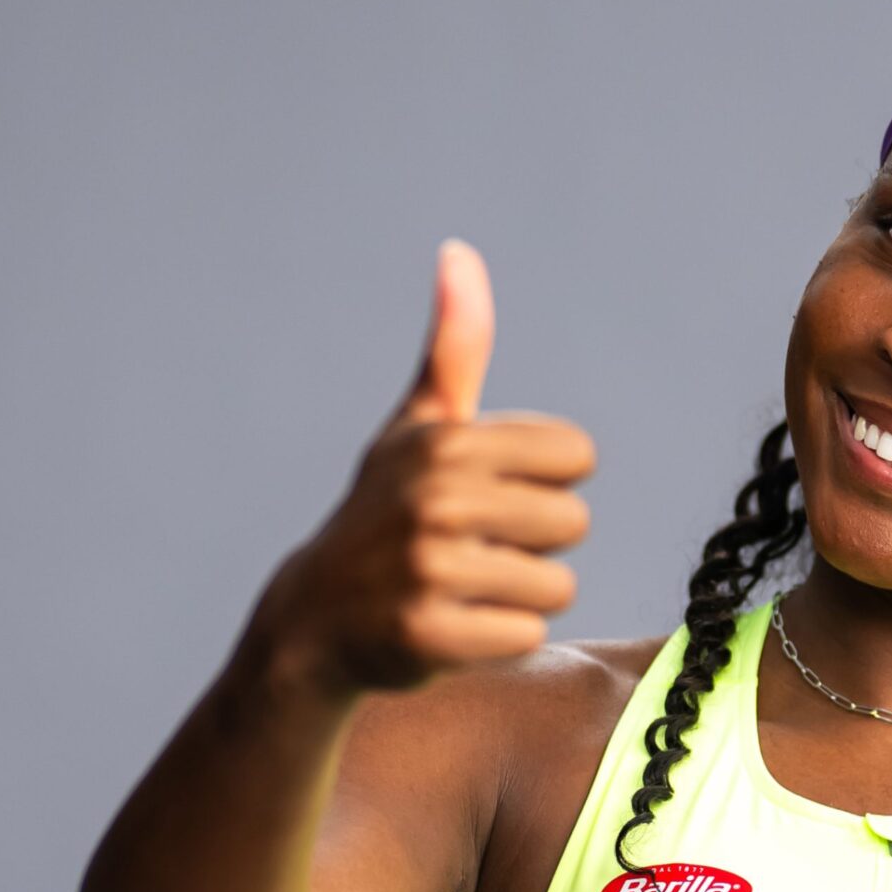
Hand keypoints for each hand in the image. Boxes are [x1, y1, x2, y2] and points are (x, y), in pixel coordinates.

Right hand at [257, 238, 596, 698]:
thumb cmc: (384, 513)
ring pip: (556, 587)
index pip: (577, 456)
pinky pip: (526, 637)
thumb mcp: (416, 427)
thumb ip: (455, 347)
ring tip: (463, 589)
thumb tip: (459, 251)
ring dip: (520, 596)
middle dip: (535, 544)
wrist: (315, 619)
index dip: (545, 481)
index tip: (494, 494)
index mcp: (447, 442)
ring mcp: (430, 569)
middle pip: (573, 523)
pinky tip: (453, 627)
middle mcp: (437, 498)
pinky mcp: (428, 635)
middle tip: (475, 549)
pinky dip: (500, 640)